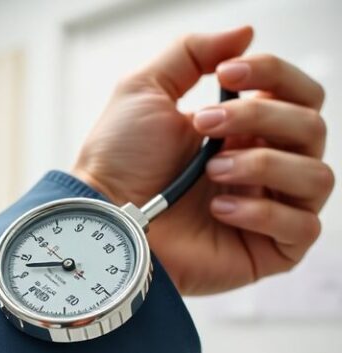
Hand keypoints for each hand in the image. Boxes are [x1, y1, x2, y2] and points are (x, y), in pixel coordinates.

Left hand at [71, 26, 334, 294]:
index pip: (299, 94)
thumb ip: (192, 53)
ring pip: (317, 176)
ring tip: (212, 170)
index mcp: (245, 130)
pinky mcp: (266, 251)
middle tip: (205, 125)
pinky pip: (302, 227)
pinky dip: (263, 212)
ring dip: (263, 164)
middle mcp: (264, 166)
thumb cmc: (118, 160)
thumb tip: (246, 33)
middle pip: (311, 128)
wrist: (104, 215)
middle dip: (259, 117)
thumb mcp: (145, 89)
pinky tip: (220, 209)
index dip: (275, 74)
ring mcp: (268, 209)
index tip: (229, 73)